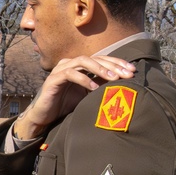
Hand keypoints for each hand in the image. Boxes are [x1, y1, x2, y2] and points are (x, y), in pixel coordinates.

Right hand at [13, 55, 135, 139]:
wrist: (43, 116)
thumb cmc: (65, 105)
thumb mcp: (87, 94)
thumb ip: (100, 84)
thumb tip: (121, 81)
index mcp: (79, 66)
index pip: (101, 59)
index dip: (117, 63)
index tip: (132, 71)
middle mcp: (70, 64)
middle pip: (95, 58)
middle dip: (113, 65)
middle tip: (126, 74)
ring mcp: (60, 70)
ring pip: (83, 61)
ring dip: (99, 68)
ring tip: (112, 78)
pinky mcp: (53, 79)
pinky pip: (70, 74)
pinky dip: (83, 80)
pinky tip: (93, 88)